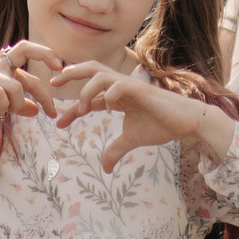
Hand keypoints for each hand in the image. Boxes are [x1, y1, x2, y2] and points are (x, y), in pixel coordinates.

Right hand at [0, 40, 61, 125]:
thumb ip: (16, 104)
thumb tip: (36, 110)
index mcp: (3, 65)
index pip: (30, 52)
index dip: (48, 56)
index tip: (60, 72)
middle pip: (27, 53)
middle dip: (44, 83)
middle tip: (53, 111)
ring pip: (16, 86)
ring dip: (18, 103)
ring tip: (10, 112)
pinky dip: (3, 105)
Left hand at [52, 61, 233, 171]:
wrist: (186, 123)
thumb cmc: (161, 126)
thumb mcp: (131, 140)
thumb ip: (116, 150)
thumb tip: (106, 169)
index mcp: (116, 96)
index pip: (88, 97)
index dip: (72, 108)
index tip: (57, 122)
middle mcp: (120, 87)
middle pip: (90, 70)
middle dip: (70, 74)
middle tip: (52, 83)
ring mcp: (130, 86)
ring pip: (100, 74)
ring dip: (86, 89)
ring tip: (81, 108)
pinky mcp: (141, 89)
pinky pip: (119, 84)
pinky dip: (108, 93)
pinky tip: (106, 105)